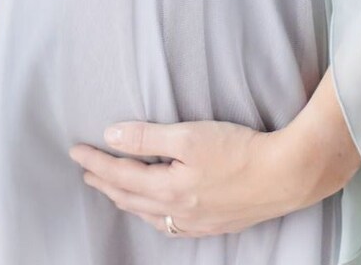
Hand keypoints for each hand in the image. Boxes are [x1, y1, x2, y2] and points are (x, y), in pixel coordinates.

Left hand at [66, 68, 360, 239]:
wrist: (285, 175)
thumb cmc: (239, 150)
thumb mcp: (189, 135)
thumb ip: (147, 138)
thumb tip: (110, 137)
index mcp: (169, 189)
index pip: (121, 175)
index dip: (96, 162)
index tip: (75, 151)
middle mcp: (179, 211)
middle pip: (131, 198)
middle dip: (106, 183)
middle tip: (87, 171)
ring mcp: (197, 221)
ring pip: (150, 215)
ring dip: (126, 200)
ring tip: (113, 190)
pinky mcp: (215, 223)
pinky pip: (172, 225)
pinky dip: (153, 215)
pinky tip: (156, 212)